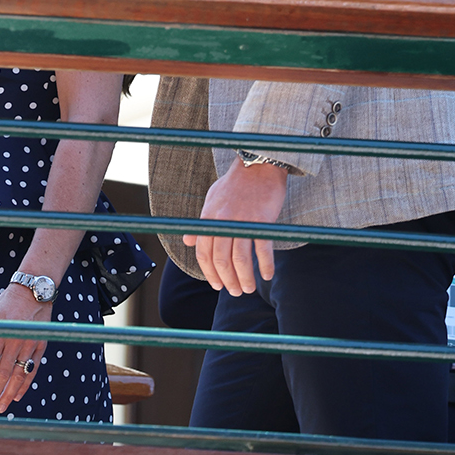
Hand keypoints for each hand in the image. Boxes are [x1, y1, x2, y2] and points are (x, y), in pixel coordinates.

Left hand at [0, 284, 50, 414]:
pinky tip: (17, 396)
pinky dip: (25, 384)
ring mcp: (30, 344)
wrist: (34, 291)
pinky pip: (32, 369)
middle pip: (3, 374)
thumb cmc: (7, 304)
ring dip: (9, 393)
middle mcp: (15, 341)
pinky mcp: (41, 346)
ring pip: (19, 375)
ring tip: (1, 407)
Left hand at [183, 160, 286, 295]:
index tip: (217, 284)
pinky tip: (267, 276)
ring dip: (244, 278)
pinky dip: (265, 265)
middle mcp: (222, 221)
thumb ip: (201, 223)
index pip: (203, 252)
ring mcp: (242, 222)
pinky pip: (262, 250)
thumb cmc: (235, 182)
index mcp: (209, 218)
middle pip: (221, 260)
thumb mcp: (211, 200)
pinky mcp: (261, 221)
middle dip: (227, 280)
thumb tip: (187, 241)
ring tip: (248, 288)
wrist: (258, 163)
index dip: (209, 272)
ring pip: (240, 259)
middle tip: (234, 291)